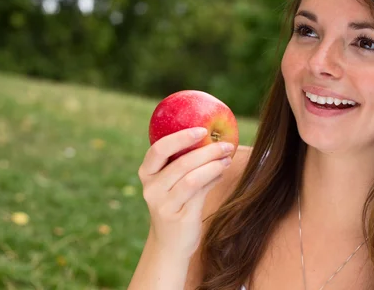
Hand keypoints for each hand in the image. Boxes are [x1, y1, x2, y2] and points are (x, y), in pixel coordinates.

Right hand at [138, 127, 233, 257]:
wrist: (170, 243)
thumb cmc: (175, 203)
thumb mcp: (172, 182)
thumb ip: (184, 162)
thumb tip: (213, 139)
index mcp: (147, 173)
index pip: (159, 150)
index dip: (180, 138)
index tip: (202, 130)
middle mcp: (151, 188)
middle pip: (180, 163)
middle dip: (207, 151)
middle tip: (226, 145)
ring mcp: (163, 204)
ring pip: (192, 179)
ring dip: (213, 165)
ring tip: (227, 159)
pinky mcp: (178, 216)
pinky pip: (199, 193)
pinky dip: (213, 179)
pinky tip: (222, 173)